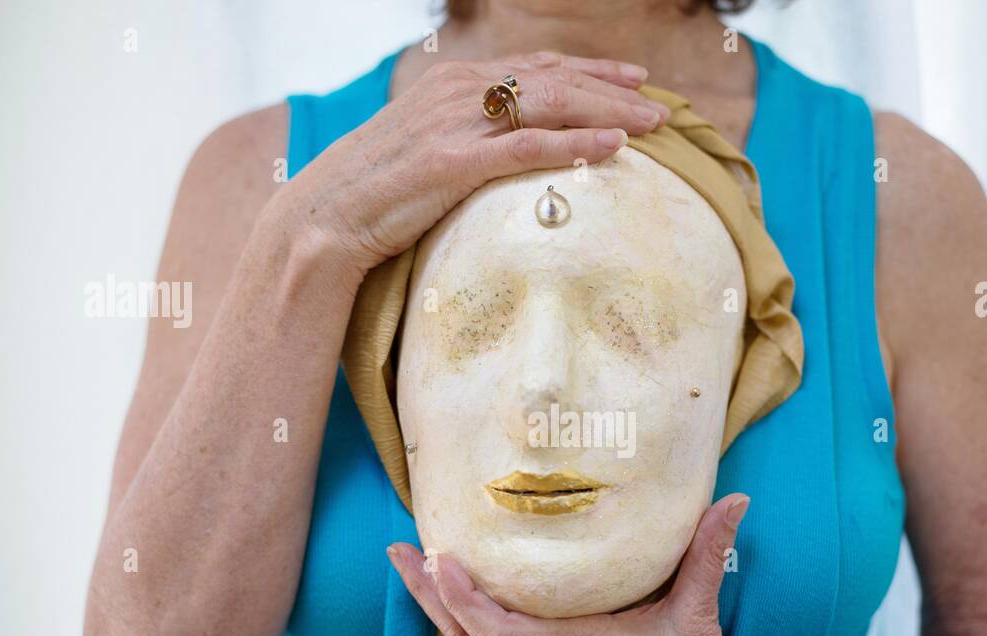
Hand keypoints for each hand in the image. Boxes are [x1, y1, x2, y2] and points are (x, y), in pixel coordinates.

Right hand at [272, 50, 669, 274]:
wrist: (326, 217)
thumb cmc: (376, 193)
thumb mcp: (425, 150)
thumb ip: (468, 139)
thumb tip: (506, 152)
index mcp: (453, 82)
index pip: (536, 66)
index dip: (591, 70)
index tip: (633, 79)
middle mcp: (458, 91)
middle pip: (554, 79)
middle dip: (613, 89)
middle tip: (660, 105)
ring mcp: (456, 123)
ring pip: (550, 104)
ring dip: (608, 111)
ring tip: (653, 124)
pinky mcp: (453, 162)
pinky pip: (527, 146)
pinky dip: (575, 143)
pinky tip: (613, 147)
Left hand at [386, 494, 770, 635]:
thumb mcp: (699, 617)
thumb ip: (706, 554)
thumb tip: (733, 498)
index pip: (498, 635)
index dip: (461, 600)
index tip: (437, 560)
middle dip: (428, 597)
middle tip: (399, 552)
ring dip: (443, 616)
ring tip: (419, 572)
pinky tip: (466, 611)